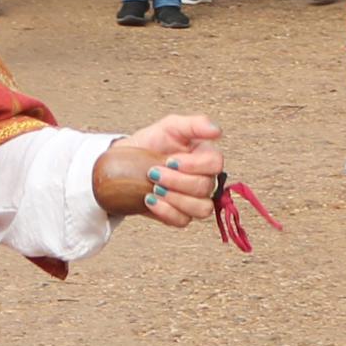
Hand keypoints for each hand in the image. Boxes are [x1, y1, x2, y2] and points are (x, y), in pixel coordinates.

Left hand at [95, 113, 225, 226]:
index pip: (215, 164)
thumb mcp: (170, 126)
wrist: (127, 163)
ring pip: (201, 209)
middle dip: (176, 181)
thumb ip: (195, 124)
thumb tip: (217, 131)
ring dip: (175, 199)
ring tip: (154, 188)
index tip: (170, 160)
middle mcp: (206, 180)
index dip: (193, 165)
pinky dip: (165, 211)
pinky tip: (150, 199)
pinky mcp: (181, 215)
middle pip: (206, 187)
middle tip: (153, 173)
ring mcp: (195, 200)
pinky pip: (183, 221)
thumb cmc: (153, 143)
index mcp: (207, 157)